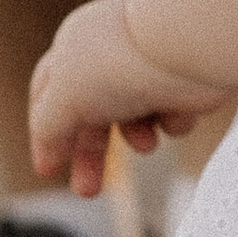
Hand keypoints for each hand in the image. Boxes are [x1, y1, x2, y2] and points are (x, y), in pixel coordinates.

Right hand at [29, 0, 232, 200]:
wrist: (192, 46)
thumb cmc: (120, 64)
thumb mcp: (64, 99)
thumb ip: (47, 127)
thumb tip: (48, 148)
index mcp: (73, 47)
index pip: (47, 92)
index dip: (45, 132)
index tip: (47, 168)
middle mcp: (109, 54)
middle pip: (90, 113)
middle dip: (90, 154)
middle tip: (87, 191)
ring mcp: (148, 67)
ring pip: (134, 119)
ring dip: (137, 137)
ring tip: (146, 143)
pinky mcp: (184, 80)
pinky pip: (170, 116)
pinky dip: (171, 121)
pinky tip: (175, 111)